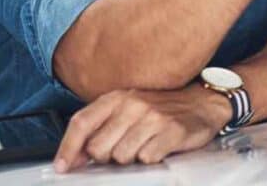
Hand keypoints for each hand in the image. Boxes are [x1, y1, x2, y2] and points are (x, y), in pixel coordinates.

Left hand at [53, 84, 230, 171]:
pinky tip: (159, 146)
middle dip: (108, 157)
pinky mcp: (172, 131)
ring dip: (132, 158)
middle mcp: (133, 104)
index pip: (81, 122)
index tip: (63, 167)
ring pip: (122, 157)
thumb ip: (102, 127)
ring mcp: (153, 117)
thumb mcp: (129, 108)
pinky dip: (151, 158)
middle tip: (124, 148)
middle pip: (99, 148)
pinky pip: (147, 159)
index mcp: (118, 97)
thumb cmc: (162, 108)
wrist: (203, 102)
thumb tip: (74, 157)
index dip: (67, 148)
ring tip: (145, 145)